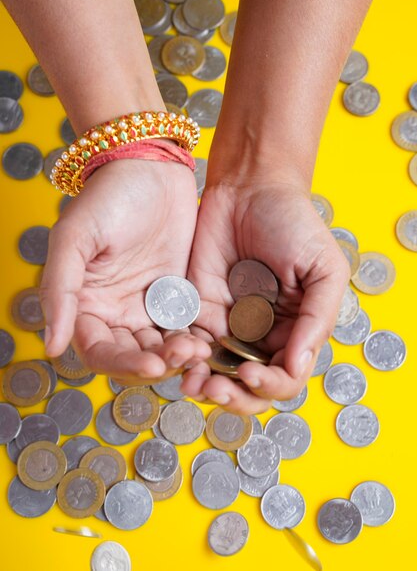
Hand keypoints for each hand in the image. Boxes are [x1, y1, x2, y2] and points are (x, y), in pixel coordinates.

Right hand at [40, 158, 210, 381]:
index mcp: (86, 304)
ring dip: (179, 355)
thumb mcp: (74, 238)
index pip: (100, 352)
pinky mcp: (177, 295)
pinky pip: (186, 328)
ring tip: (199, 349)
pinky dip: (196, 339)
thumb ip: (59, 291)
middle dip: (158, 363)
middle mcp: (116, 311)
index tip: (152, 364)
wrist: (152, 168)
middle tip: (184, 354)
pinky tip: (208, 340)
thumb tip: (51, 345)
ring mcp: (148, 305)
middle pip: (134, 357)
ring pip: (162, 348)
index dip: (123, 364)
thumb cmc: (107, 196)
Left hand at [183, 179, 349, 413]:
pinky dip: (184, 358)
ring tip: (194, 383)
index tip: (251, 375)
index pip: (285, 377)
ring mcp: (228, 323)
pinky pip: (190, 343)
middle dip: (234, 396)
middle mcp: (262, 334)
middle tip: (217, 390)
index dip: (270, 386)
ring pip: (217, 372)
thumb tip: (298, 366)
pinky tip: (178, 359)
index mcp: (296, 330)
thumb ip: (317, 319)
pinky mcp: (198, 308)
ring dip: (206, 385)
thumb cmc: (294, 224)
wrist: (251, 187)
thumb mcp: (323, 270)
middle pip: (249, 385)